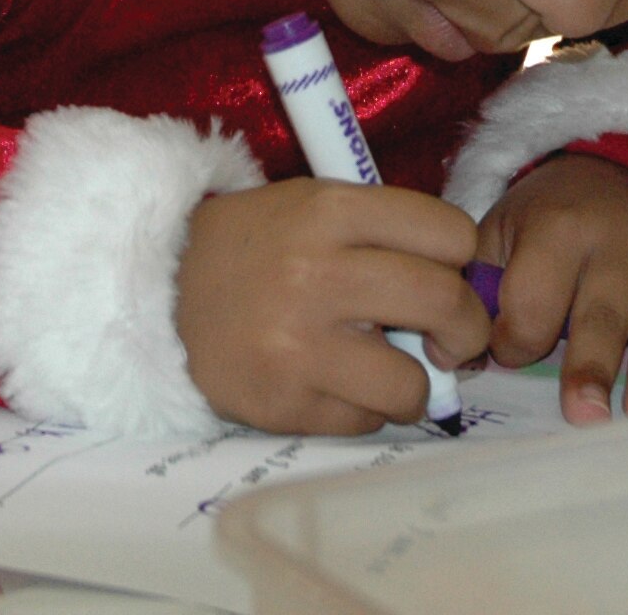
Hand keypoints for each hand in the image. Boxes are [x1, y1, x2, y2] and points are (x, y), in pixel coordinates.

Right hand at [175, 179, 489, 435]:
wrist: (161, 291)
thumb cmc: (260, 244)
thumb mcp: (316, 204)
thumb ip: (386, 233)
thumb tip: (466, 288)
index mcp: (331, 210)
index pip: (449, 233)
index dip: (462, 259)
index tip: (450, 274)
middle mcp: (317, 272)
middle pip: (445, 302)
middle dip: (466, 328)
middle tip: (455, 338)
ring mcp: (297, 343)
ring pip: (411, 382)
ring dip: (414, 383)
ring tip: (390, 370)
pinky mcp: (281, 402)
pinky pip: (364, 422)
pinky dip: (364, 409)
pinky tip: (338, 384)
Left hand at [476, 153, 627, 423]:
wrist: (620, 171)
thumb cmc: (551, 215)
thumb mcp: (504, 227)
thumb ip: (479, 286)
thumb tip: (454, 354)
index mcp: (559, 228)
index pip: (533, 300)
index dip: (515, 340)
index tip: (506, 353)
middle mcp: (618, 244)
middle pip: (601, 316)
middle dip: (591, 367)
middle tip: (584, 415)